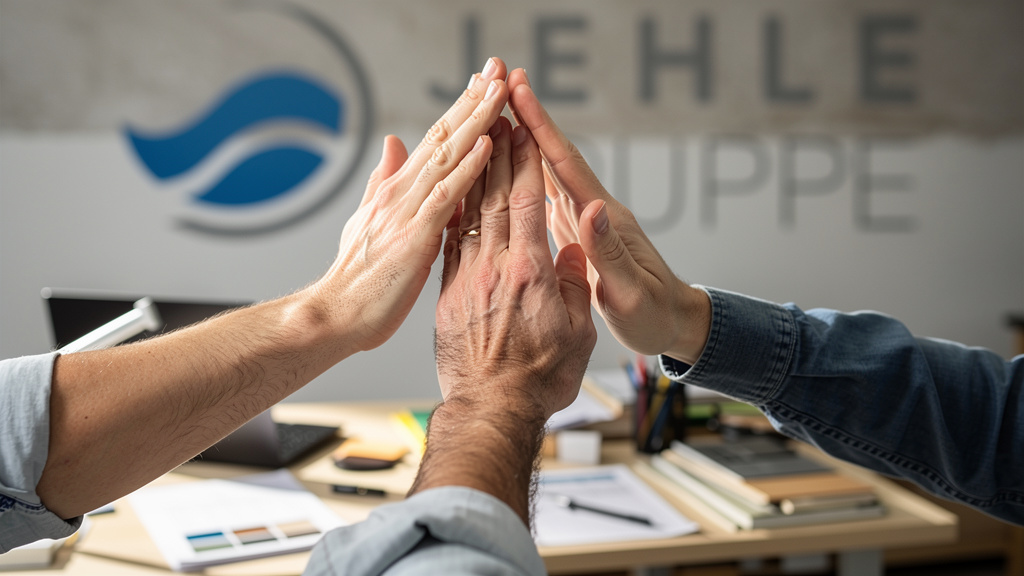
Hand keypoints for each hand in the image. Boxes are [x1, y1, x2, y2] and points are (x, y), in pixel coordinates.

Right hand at [308, 58, 509, 352]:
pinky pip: (447, 197)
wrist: (333, 316)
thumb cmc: (357, 281)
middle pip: (444, 137)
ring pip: (448, 157)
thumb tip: (393, 143)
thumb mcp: (368, 220)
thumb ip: (383, 181)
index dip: (461, 110)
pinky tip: (487, 145)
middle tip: (498, 68)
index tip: (484, 82)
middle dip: (473, 101)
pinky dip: (468, 170)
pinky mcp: (415, 237)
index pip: (436, 141)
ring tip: (500, 91)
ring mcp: (407, 212)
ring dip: (476, 122)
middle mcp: (402, 193)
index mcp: (397, 191)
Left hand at [412, 118, 595, 522]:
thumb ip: (575, 285)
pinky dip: (452, 211)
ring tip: (473, 138)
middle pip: (493, 195)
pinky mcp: (448, 295)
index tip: (523, 126)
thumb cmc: (539, 379)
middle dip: (495, 151)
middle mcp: (494, 267)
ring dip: (471, 172)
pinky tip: (452, 190)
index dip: (524, 159)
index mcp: (530, 272)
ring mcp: (466, 279)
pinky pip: (450, 242)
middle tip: (494, 113)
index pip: (526, 200)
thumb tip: (572, 251)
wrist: (490, 410)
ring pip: (468, 213)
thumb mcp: (578, 334)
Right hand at [507, 68, 710, 363]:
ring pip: (546, 175)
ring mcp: (584, 221)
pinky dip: (524, 179)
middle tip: (500, 83)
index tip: (519, 91)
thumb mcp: (630, 291)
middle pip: (553, 158)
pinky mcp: (577, 235)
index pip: (566, 165)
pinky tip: (505, 171)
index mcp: (603, 220)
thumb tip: (592, 209)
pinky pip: (544, 200)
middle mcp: (592, 212)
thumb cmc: (653, 315)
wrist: (672, 326)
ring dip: (522, 144)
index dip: (541, 128)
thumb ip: (609, 253)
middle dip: (527, 121)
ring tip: (494, 116)